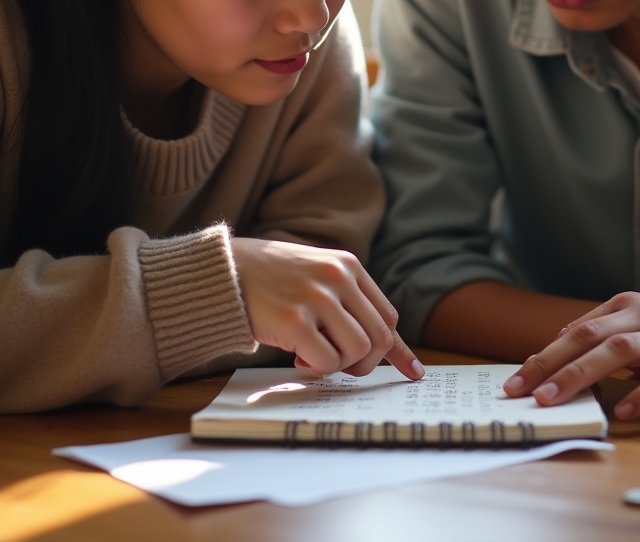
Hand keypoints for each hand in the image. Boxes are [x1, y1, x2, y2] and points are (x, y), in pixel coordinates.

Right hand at [231, 237, 423, 380]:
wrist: (226, 270)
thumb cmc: (273, 279)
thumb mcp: (318, 275)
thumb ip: (348, 301)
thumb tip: (386, 346)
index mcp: (349, 266)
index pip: (388, 316)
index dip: (396, 349)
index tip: (413, 373)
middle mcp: (338, 278)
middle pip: (379, 338)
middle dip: (364, 364)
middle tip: (340, 365)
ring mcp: (317, 298)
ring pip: (358, 351)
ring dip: (338, 366)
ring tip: (311, 355)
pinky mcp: (294, 321)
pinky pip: (326, 362)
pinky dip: (316, 369)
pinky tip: (296, 358)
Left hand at [502, 287, 639, 419]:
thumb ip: (615, 333)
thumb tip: (567, 343)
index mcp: (632, 306)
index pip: (578, 330)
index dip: (544, 354)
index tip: (514, 379)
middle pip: (590, 337)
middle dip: (550, 363)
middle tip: (520, 391)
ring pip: (622, 351)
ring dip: (584, 375)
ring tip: (556, 399)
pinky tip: (624, 412)